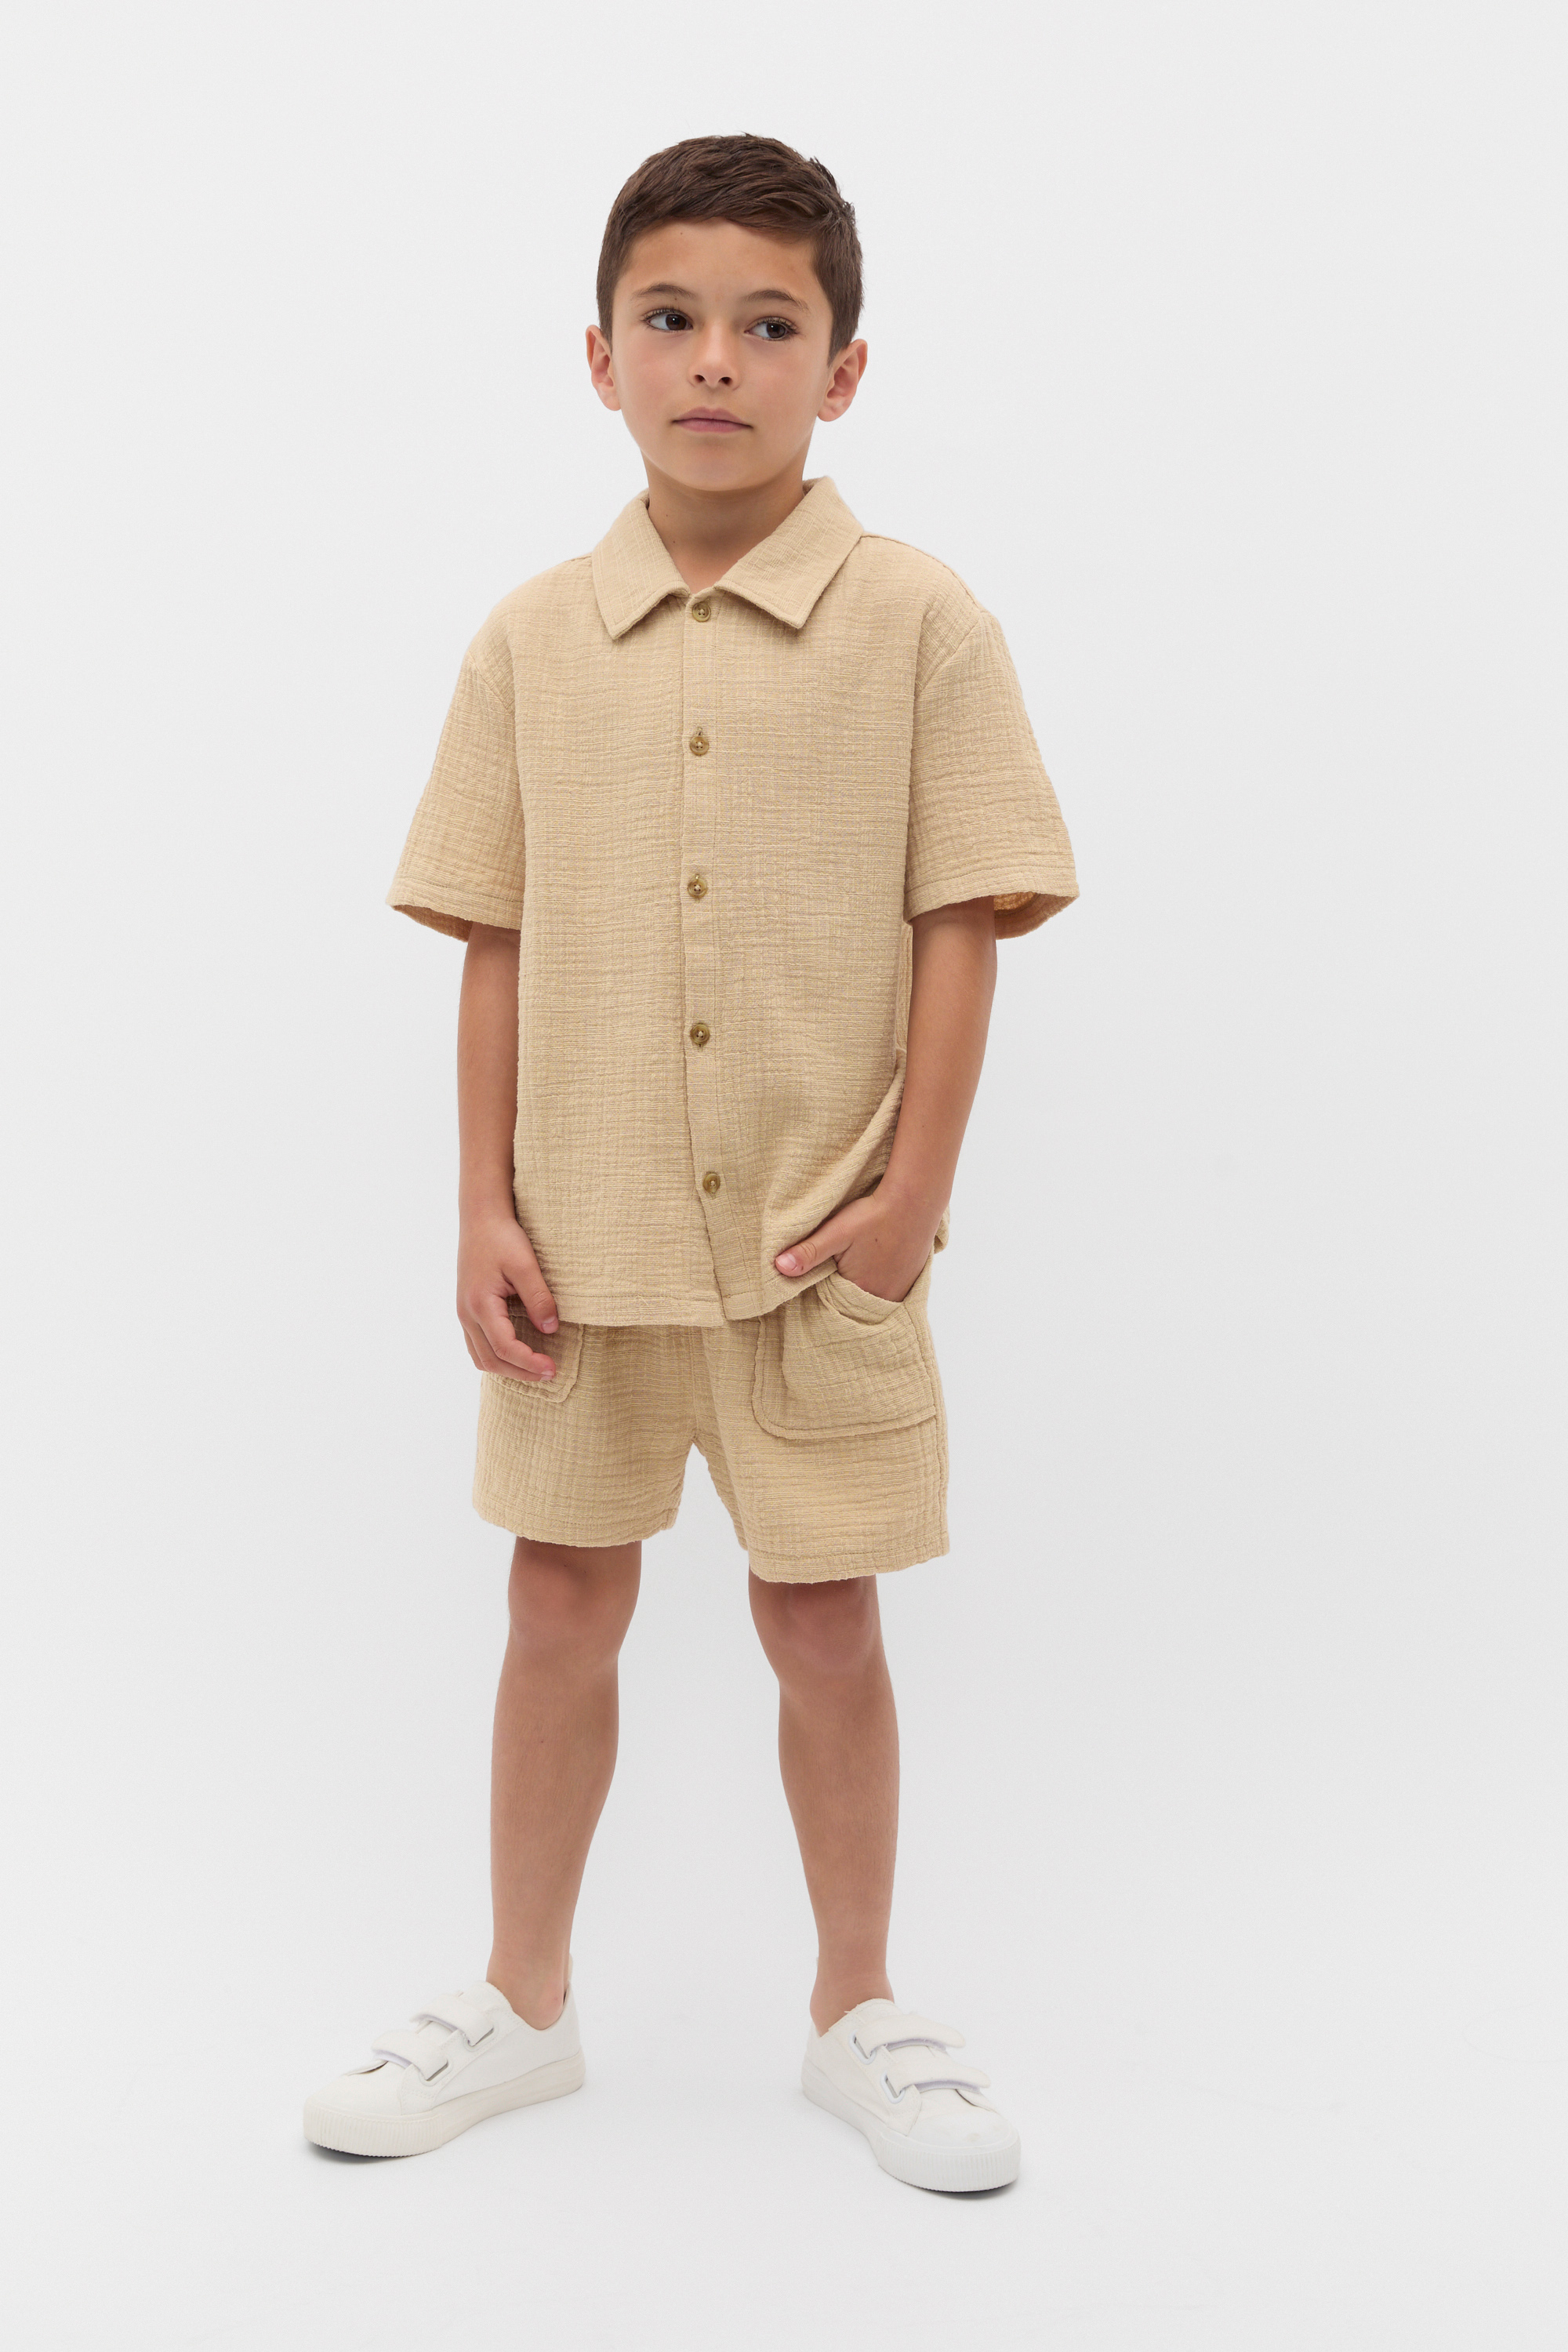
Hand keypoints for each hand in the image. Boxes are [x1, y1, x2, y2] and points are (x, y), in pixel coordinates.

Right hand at [458, 1211, 561, 1380]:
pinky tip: (517, 1354)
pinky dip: (496, 1356)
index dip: (529, 1363)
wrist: (481, 1219)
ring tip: (534, 1368)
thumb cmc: (503, 1238)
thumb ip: (538, 1298)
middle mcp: (467, 1314)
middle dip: (520, 1372)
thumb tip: (550, 1329)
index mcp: (480, 1304)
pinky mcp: (467, 1310)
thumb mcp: (525, 1265)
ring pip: (480, 1357)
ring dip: (507, 1368)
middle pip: (490, 1360)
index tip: (553, 1368)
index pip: (504, 1348)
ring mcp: (464, 1313)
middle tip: (549, 1373)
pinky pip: (477, 1345)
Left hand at [773, 1186, 938, 1303]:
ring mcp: (902, 1289)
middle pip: (855, 1303)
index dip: (825, 1293)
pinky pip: (893, 1291)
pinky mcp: (913, 1278)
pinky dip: (882, 1284)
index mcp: (861, 1291)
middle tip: (837, 1273)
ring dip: (864, 1289)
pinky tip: (877, 1267)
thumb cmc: (874, 1215)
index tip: (820, 1280)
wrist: (915, 1199)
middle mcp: (884, 1297)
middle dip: (844, 1294)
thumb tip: (779, 1268)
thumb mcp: (836, 1232)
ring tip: (857, 1271)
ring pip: (875, 1298)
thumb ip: (808, 1252)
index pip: (834, 1305)